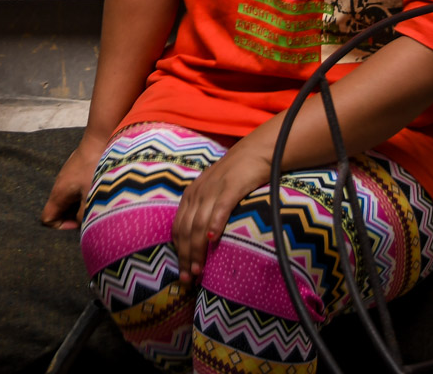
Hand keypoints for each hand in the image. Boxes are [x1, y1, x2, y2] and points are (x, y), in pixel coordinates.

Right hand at [40, 133, 108, 229]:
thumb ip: (83, 215)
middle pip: (58, 211)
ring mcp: (67, 178)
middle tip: (88, 216)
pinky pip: (75, 190)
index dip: (60, 227)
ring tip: (95, 204)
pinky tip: (98, 191)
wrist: (100, 140)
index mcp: (58, 194)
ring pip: (68, 200)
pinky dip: (84, 195)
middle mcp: (59, 186)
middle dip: (71, 218)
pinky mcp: (76, 171)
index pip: (47, 219)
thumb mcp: (90, 196)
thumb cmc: (94, 168)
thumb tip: (83, 225)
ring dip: (79, 206)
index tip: (77, 223)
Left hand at [170, 138, 272, 283]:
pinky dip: (215, 223)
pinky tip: (213, 239)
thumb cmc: (234, 176)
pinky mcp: (231, 188)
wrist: (254, 153)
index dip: (178, 252)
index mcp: (190, 196)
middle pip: (186, 230)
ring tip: (199, 269)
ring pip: (199, 224)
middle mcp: (197, 194)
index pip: (178, 228)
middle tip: (189, 279)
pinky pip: (220, 208)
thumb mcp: (212, 193)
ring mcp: (213, 191)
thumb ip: (204, 211)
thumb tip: (201, 241)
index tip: (183, 273)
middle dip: (185, 256)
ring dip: (197, 248)